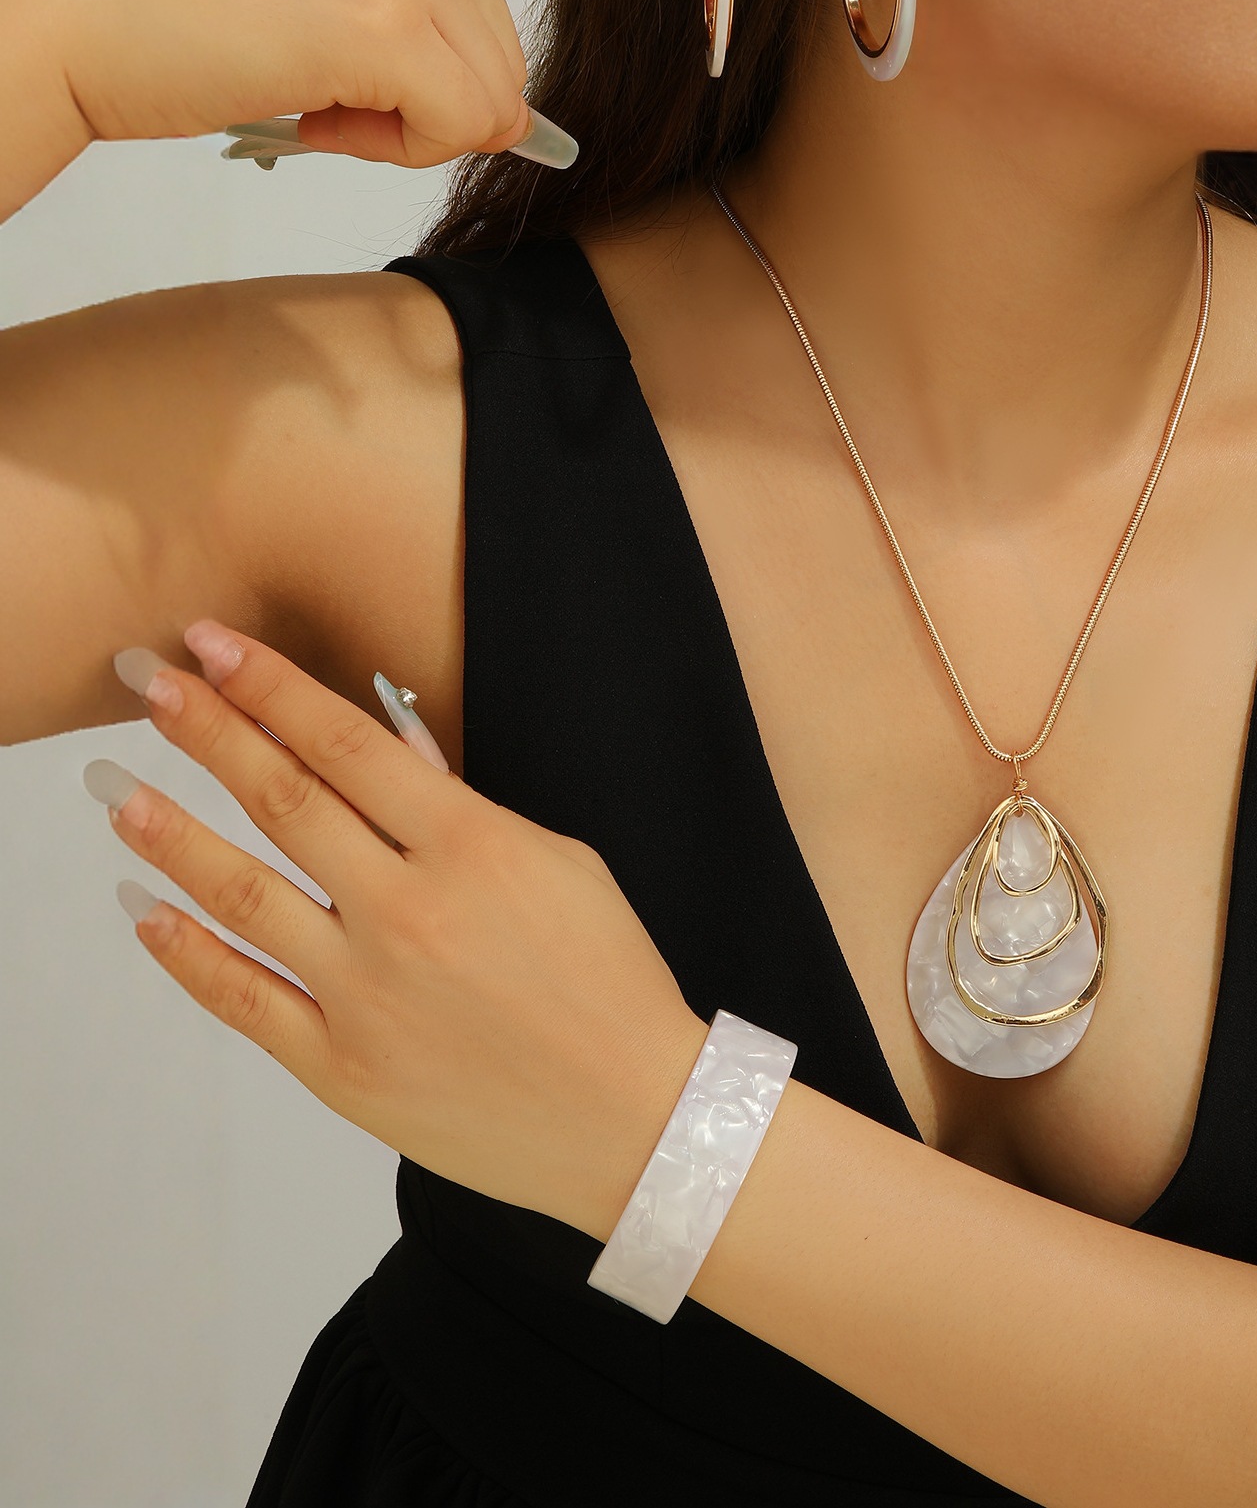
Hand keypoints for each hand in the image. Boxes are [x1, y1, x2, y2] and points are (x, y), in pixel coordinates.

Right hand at [21, 0, 761, 167]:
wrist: (90, 14)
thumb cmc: (207, 14)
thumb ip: (439, 33)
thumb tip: (523, 127)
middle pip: (518, 68)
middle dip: (431, 107)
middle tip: (332, 78)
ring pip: (491, 106)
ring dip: (404, 130)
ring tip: (315, 82)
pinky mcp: (388, 15)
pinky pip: (455, 128)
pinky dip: (387, 146)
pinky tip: (315, 103)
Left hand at [84, 618, 708, 1243]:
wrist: (633, 1114)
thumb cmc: (610, 983)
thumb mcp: (562, 864)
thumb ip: (465, 806)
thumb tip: (385, 747)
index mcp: (473, 848)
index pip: (347, 744)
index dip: (271, 686)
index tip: (215, 646)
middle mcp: (408, 911)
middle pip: (285, 800)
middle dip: (208, 733)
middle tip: (148, 685)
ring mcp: (366, 992)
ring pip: (245, 894)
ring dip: (174, 835)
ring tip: (119, 793)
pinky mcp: (341, 1068)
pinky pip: (243, 1000)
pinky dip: (187, 955)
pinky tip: (146, 914)